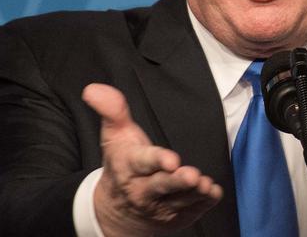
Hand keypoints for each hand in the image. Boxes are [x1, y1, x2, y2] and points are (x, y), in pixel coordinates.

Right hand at [82, 83, 222, 236]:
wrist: (117, 210)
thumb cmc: (123, 166)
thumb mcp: (115, 136)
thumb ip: (112, 111)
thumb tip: (94, 89)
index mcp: (130, 167)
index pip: (143, 162)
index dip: (157, 160)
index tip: (171, 159)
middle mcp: (144, 190)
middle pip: (162, 186)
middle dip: (177, 181)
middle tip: (192, 175)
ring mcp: (161, 207)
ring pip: (180, 200)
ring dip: (194, 193)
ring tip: (205, 184)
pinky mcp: (176, 217)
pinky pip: (193, 211)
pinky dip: (204, 203)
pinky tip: (213, 193)